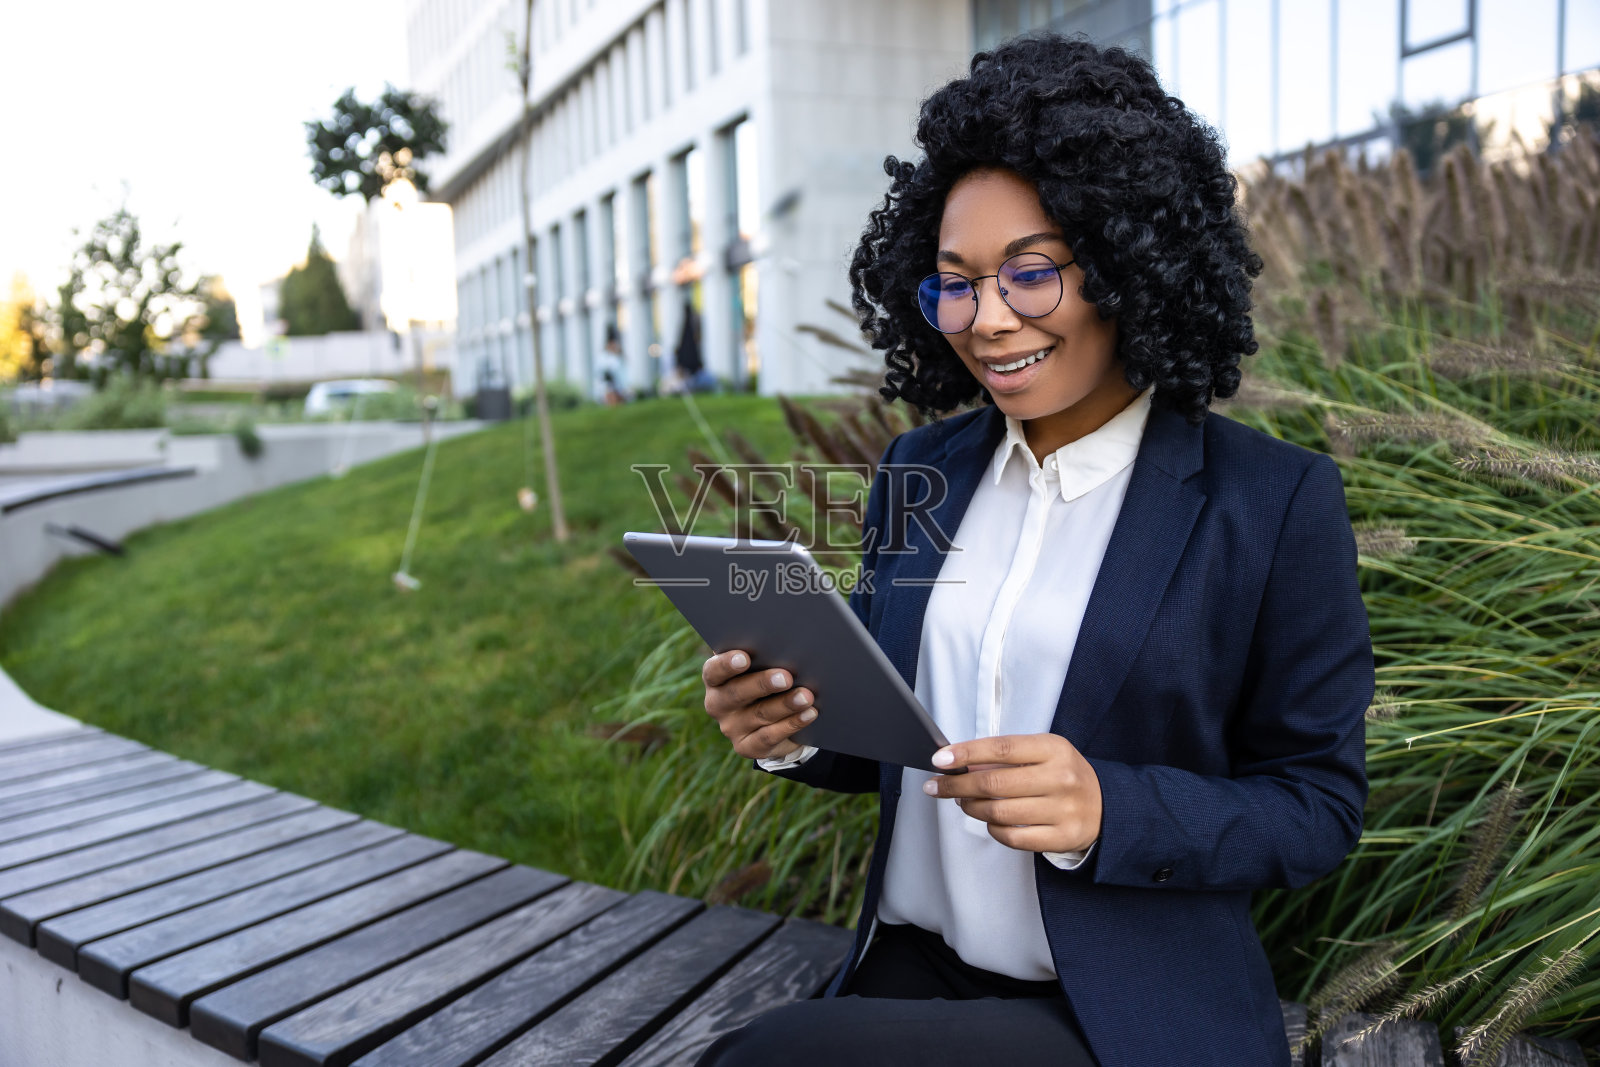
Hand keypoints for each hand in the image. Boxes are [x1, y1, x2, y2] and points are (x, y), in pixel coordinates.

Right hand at [702, 649, 816, 760]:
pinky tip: (809, 713)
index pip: (713, 671)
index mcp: (715, 679)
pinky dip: (792, 724)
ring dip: (785, 704)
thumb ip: (764, 654)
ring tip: (806, 696)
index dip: (727, 664)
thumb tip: (783, 642)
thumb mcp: (761, 665)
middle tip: (786, 677)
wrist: (773, 717)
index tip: (745, 657)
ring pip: (759, 715)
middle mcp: (717, 704)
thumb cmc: (766, 676)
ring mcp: (730, 728)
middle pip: (735, 693)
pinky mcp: (746, 747)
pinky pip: (769, 737)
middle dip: (762, 684)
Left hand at [921, 733, 1101, 853]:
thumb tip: (960, 764)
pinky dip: (993, 829)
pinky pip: (1012, 837)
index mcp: (1055, 749)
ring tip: (963, 802)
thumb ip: (1006, 757)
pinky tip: (989, 821)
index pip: (1002, 748)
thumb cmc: (1062, 774)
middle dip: (957, 785)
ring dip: (971, 808)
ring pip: (999, 813)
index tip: (939, 759)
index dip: (966, 753)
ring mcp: (1063, 810)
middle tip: (937, 786)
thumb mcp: (1043, 753)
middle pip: (995, 784)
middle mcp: (1061, 778)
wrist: (1105, 805)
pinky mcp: (1062, 837)